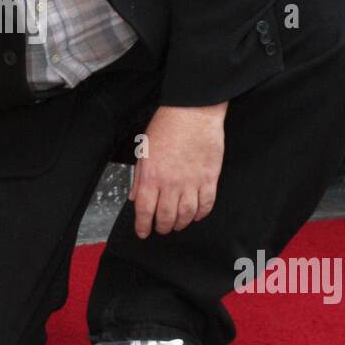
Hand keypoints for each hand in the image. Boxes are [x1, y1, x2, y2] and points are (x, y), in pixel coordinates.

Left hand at [129, 102, 226, 237]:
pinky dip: (201, 213)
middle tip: (161, 229)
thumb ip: (139, 176)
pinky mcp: (210, 179)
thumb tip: (134, 197)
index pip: (144, 210)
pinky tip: (197, 214)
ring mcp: (192, 182)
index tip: (143, 232)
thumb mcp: (144, 150)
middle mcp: (171, 183)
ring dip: (181, 223)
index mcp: (151, 176)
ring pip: (186, 215)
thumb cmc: (167, 125)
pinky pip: (206, 204)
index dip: (142, 226)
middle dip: (161, 227)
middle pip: (165, 217)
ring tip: (178, 224)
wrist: (193, 111)